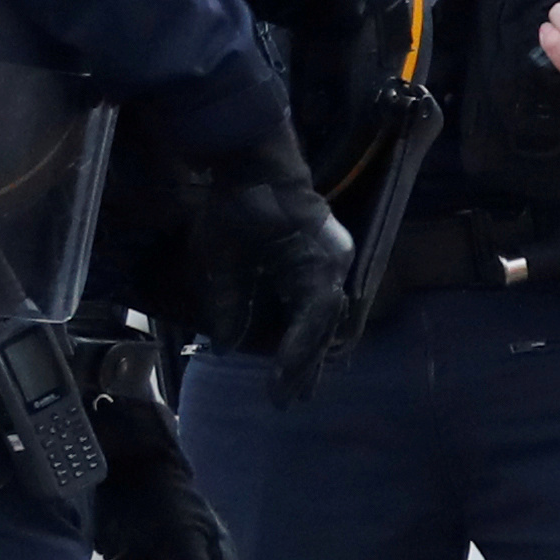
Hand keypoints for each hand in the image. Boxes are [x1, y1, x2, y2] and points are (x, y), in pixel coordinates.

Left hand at [180, 128, 355, 364]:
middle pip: (325, 327)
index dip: (295, 358)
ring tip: (301, 386)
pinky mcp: (325, 258)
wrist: (255, 158)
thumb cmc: (239, 203)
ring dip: (313, 351)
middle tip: (289, 401)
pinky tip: (304, 350)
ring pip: (327, 319)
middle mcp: (334, 265)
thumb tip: (226, 347)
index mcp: (316, 263)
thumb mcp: (224, 255)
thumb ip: (228, 303)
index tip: (278, 387)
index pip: (311, 322)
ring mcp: (333, 261)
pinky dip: (313, 330)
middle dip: (306, 365)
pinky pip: (323, 304)